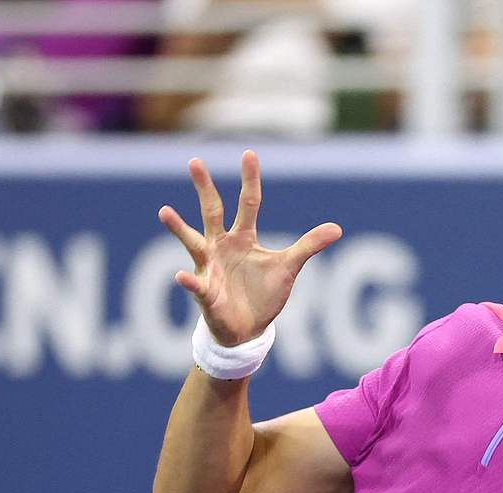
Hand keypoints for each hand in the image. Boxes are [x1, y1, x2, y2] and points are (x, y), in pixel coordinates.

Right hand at [158, 149, 341, 346]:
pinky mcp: (206, 293)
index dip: (250, 180)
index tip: (249, 154)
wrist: (248, 329)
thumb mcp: (289, 267)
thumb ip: (308, 246)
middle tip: (195, 161)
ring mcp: (209, 267)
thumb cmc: (264, 294)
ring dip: (178, 228)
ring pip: (192, 242)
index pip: (248, 203)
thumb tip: (337, 228)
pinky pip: (196, 285)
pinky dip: (189, 281)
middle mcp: (221, 246)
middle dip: (205, 188)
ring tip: (164, 211)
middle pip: (212, 212)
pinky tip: (182, 276)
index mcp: (243, 237)